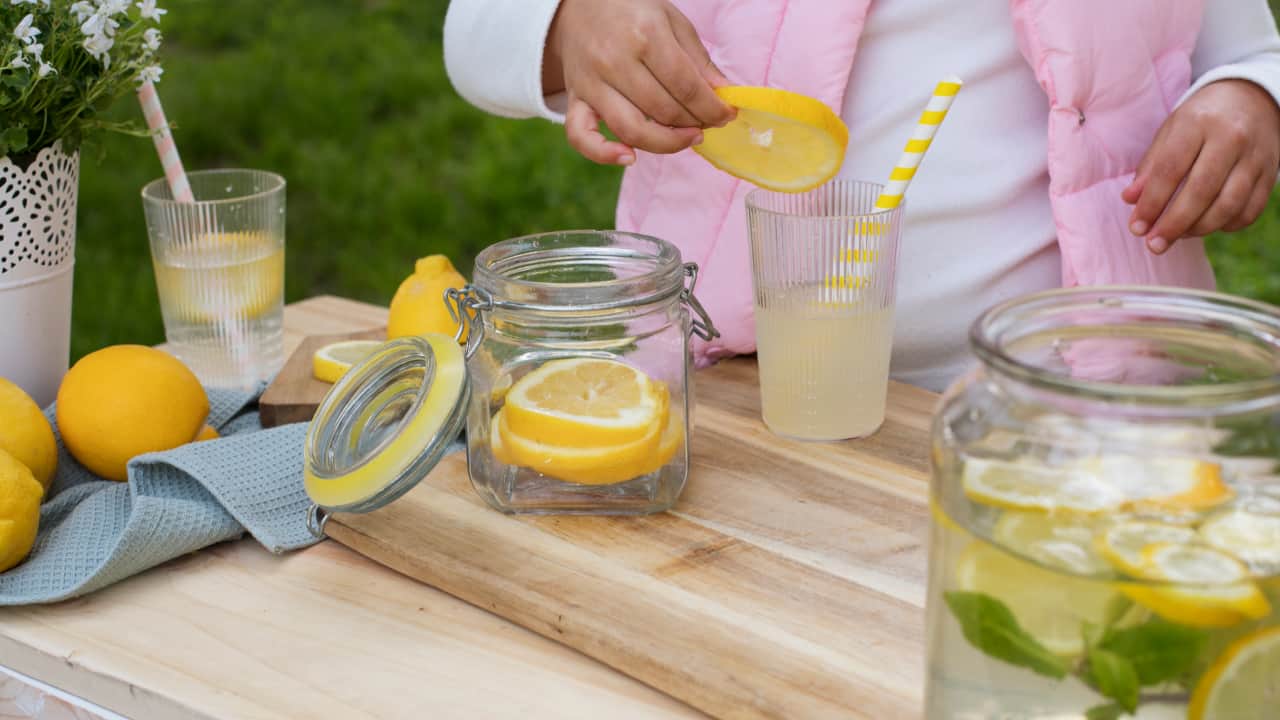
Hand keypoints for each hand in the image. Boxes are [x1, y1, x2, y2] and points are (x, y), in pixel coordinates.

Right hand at [543, 0, 734, 165]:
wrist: (580, 4)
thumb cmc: (632, 10)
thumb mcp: (672, 21)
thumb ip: (698, 60)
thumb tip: (723, 96)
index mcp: (645, 35)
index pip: (687, 87)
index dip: (712, 108)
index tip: (726, 115)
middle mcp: (615, 60)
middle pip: (663, 111)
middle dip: (694, 124)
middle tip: (707, 124)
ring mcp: (592, 82)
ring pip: (631, 130)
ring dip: (666, 144)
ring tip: (686, 138)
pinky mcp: (575, 98)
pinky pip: (581, 136)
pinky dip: (603, 154)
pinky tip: (629, 158)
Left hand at [1123, 79, 1279, 253]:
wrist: (1251, 98)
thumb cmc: (1200, 119)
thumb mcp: (1170, 132)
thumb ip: (1151, 167)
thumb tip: (1130, 201)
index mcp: (1198, 123)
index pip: (1171, 170)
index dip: (1151, 203)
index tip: (1137, 228)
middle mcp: (1231, 138)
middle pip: (1201, 191)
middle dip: (1174, 224)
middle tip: (1154, 245)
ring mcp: (1255, 156)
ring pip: (1229, 205)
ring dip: (1199, 229)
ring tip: (1177, 236)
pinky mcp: (1271, 173)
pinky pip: (1250, 210)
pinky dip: (1227, 225)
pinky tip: (1207, 226)